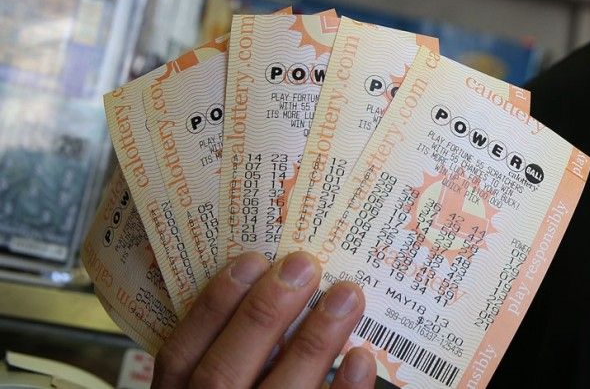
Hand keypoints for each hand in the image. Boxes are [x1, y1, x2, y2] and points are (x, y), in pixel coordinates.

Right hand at [151, 251, 376, 388]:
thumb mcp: (208, 388)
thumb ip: (225, 353)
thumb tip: (274, 292)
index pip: (181, 356)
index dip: (213, 307)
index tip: (250, 261)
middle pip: (225, 373)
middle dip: (264, 314)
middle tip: (304, 266)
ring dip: (313, 342)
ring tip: (346, 295)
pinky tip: (360, 358)